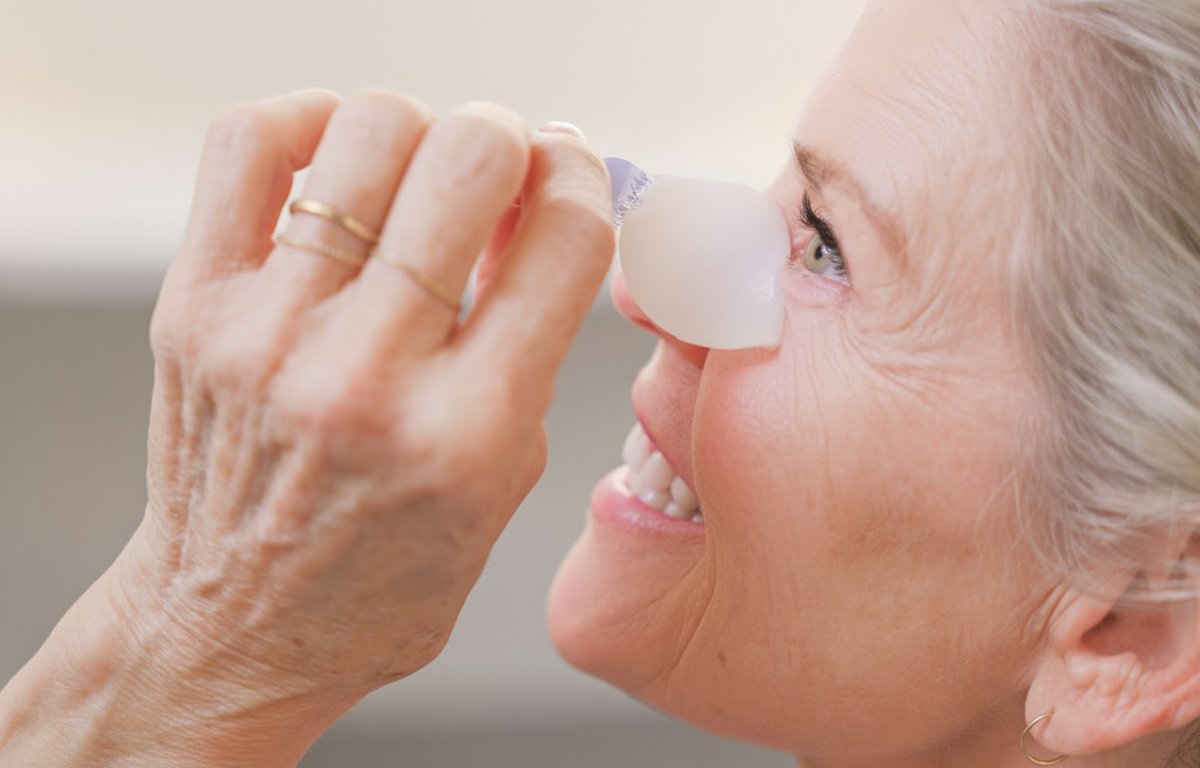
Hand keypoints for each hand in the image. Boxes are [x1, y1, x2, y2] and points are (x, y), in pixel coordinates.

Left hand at [0, 89, 612, 766]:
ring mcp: (273, 334)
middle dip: (510, 141)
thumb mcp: (505, 486)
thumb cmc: (379, 578)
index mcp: (470, 430)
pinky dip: (310, 121)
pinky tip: (341, 157)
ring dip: (422, 131)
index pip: (565, 239)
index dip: (586, 182)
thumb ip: (535, 352)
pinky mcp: (197, 307)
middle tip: (502, 170)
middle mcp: (369, 374)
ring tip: (421, 172)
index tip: (573, 178)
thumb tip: (540, 215)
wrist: (235, 630)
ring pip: (369, 133)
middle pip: (471, 161)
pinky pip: (250, 146)